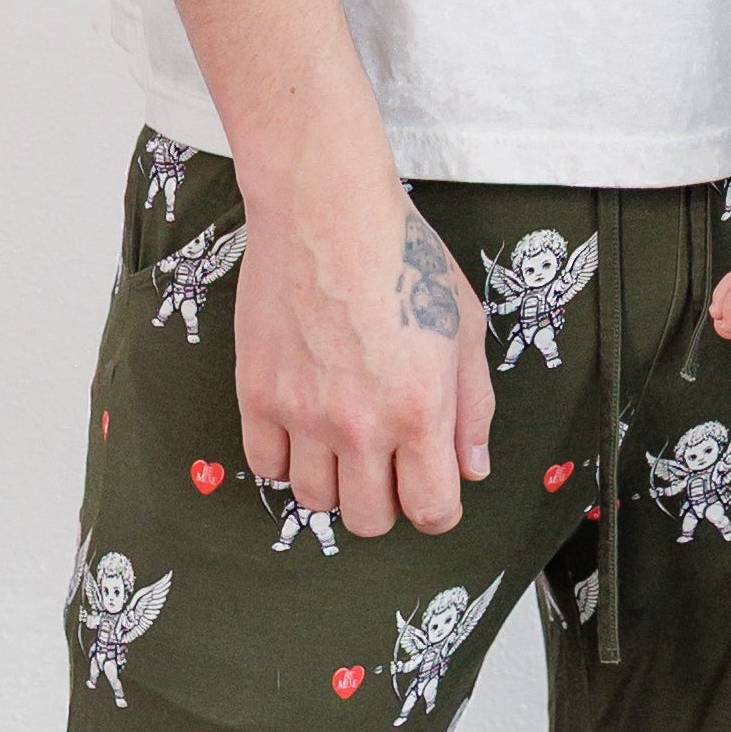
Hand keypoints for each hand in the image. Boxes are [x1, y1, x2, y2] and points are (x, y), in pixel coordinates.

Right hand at [232, 138, 494, 537]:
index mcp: (419, 408)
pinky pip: (266, 467)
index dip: (438, 509)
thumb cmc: (403, 257)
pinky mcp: (257, 396)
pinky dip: (286, 459)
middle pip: (369, 520)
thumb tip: (472, 468)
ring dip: (335, 482)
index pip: (431, 509)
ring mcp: (303, 414)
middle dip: (387, 501)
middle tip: (388, 463)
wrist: (327, 211)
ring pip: (315, 501)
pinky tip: (304, 426)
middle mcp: (360, 424)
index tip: (433, 492)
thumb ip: (473, 405)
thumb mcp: (465, 324)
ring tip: (345, 439)